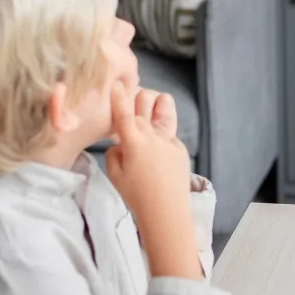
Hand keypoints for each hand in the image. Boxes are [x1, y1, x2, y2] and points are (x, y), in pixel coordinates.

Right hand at [104, 82, 191, 226]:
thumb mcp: (114, 175)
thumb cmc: (136, 195)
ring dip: (156, 103)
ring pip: (164, 107)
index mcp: (132, 140)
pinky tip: (158, 150)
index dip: (118, 95)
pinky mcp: (180, 147)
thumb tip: (119, 144)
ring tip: (151, 110)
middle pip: (144, 101)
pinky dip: (162, 134)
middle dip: (137, 95)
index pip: (123, 111)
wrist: (167, 211)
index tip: (117, 82)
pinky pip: (169, 132)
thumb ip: (114, 153)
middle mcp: (151, 134)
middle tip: (132, 103)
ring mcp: (168, 138)